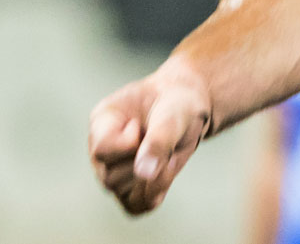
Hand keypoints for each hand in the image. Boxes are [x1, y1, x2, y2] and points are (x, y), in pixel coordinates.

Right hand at [88, 61, 212, 214]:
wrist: (188, 110)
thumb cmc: (178, 104)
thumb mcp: (175, 113)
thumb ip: (159, 139)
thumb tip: (144, 174)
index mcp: (102, 120)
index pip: (102, 148)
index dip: (131, 144)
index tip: (145, 126)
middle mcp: (100, 149)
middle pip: (111, 176)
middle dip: (147, 161)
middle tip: (164, 137)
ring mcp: (110, 171)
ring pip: (122, 193)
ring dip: (155, 176)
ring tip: (166, 150)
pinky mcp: (127, 188)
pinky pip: (136, 206)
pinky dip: (155, 193)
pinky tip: (167, 170)